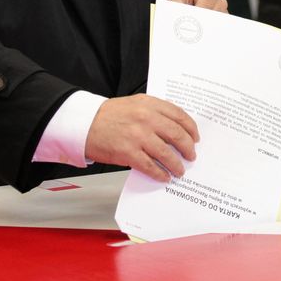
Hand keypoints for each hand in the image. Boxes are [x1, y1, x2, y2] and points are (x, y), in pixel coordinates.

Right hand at [85, 94, 199, 181]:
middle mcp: (146, 118)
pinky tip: (163, 176)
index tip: (195, 137)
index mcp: (149, 104)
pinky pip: (150, 166)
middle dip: (188, 148)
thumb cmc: (108, 115)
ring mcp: (137, 136)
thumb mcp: (135, 104)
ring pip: (167, 153)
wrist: (85, 123)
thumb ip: (155, 112)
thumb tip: (175, 129)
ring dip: (176, 164)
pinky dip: (160, 173)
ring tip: (179, 170)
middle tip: (191, 155)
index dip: (191, 129)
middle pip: (177, 135)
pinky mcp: (128, 152)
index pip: (179, 115)